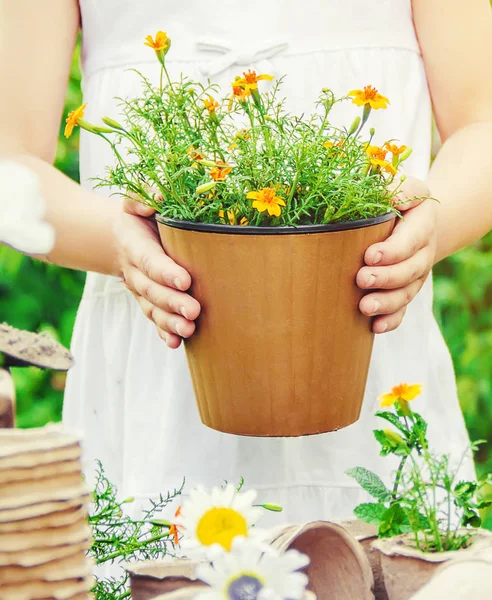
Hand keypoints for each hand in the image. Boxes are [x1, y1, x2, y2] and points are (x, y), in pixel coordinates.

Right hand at [114, 196, 200, 347]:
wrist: (120, 237)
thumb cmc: (140, 216)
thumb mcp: (137, 200)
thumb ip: (143, 197)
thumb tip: (157, 198)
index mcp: (135, 245)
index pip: (150, 260)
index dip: (165, 272)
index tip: (185, 280)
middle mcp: (135, 272)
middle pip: (152, 290)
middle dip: (172, 302)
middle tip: (194, 311)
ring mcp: (140, 290)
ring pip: (152, 309)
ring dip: (170, 322)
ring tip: (189, 330)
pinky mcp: (148, 302)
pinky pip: (153, 320)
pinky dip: (163, 332)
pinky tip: (175, 343)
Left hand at [357, 176, 436, 333]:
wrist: (417, 225)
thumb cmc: (400, 203)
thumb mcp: (404, 188)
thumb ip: (396, 190)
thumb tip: (383, 194)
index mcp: (422, 225)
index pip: (411, 240)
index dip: (393, 251)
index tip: (370, 256)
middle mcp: (422, 254)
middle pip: (410, 271)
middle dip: (386, 278)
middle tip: (362, 279)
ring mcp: (415, 276)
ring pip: (406, 294)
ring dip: (386, 303)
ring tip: (365, 307)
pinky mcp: (405, 292)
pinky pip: (402, 311)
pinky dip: (390, 320)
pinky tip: (376, 327)